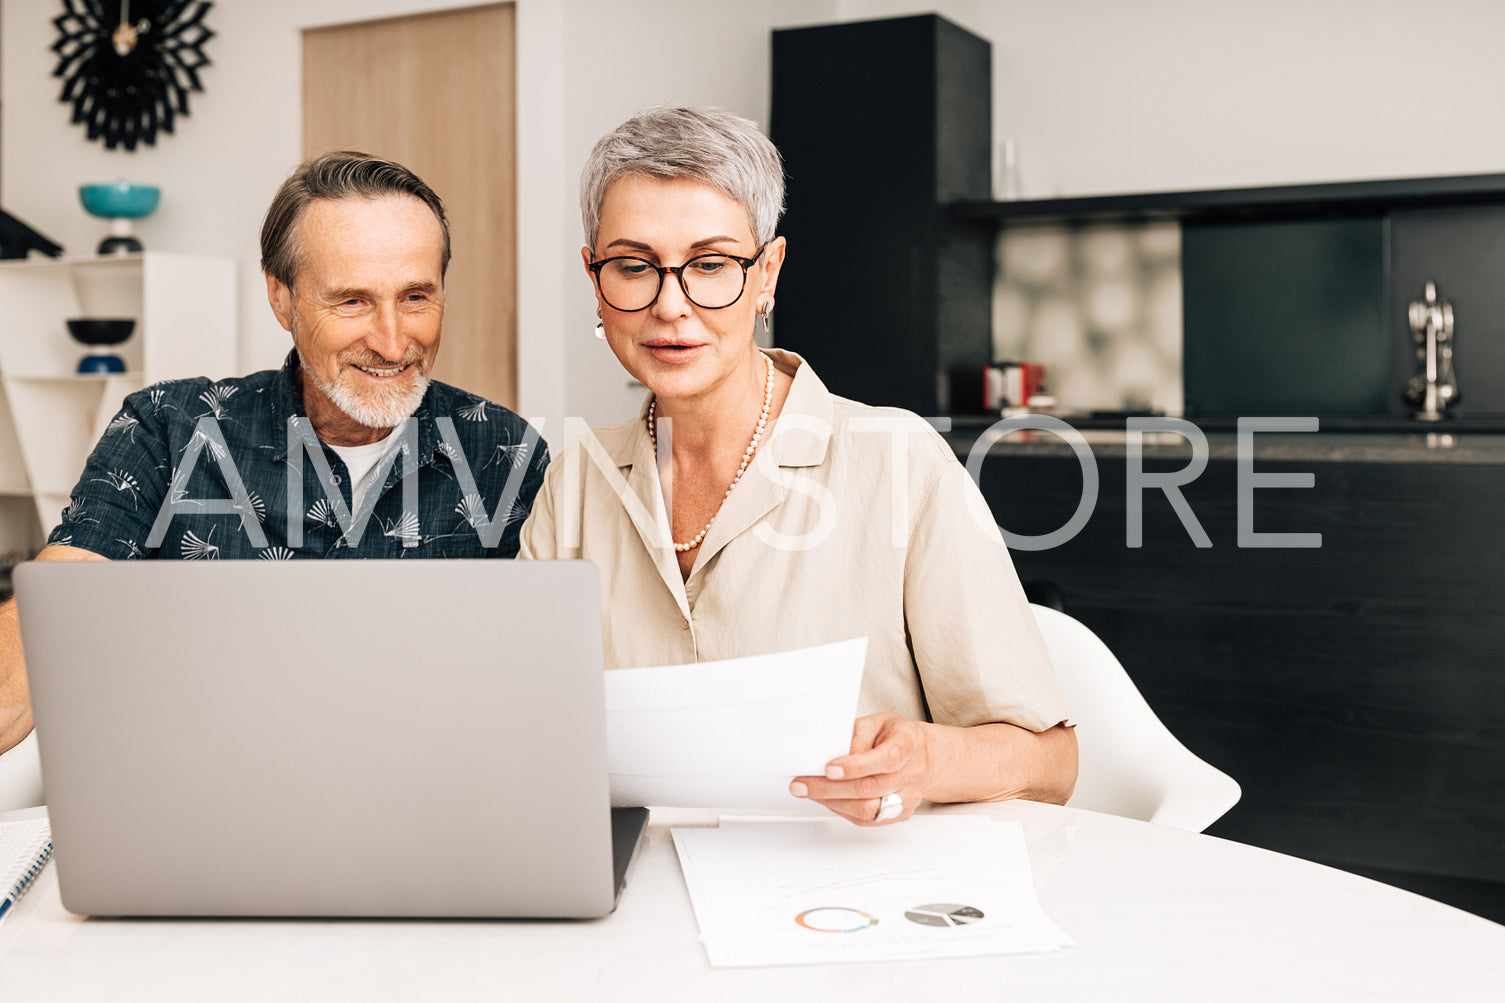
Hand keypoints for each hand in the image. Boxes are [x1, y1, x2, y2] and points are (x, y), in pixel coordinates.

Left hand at [788, 713, 933, 825]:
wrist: (924, 755)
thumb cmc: (897, 737)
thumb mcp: (876, 723)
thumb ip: (854, 737)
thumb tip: (829, 757)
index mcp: (908, 745)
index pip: (885, 759)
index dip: (856, 766)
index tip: (828, 768)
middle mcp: (912, 774)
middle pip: (870, 788)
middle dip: (830, 789)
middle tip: (801, 784)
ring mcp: (908, 798)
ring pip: (868, 809)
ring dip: (833, 802)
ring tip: (809, 792)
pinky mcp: (900, 814)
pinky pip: (869, 820)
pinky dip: (843, 811)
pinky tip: (828, 800)